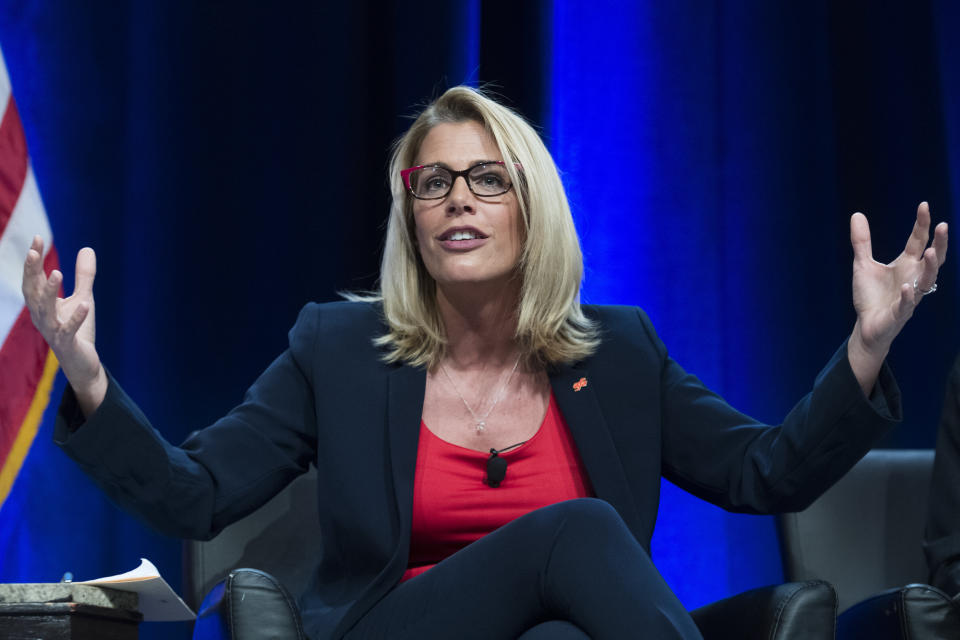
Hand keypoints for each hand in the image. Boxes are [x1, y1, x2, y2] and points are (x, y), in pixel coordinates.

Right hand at [21, 236, 105, 414]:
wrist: (82, 363)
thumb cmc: (78, 330)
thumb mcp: (83, 297)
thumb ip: (84, 276)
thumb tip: (87, 248)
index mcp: (42, 304)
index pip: (34, 278)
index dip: (34, 260)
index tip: (36, 238)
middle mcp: (42, 316)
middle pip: (33, 291)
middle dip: (31, 271)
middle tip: (32, 251)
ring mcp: (53, 331)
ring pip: (46, 310)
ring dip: (50, 291)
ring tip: (57, 273)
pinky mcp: (68, 344)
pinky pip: (69, 330)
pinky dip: (76, 317)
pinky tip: (85, 305)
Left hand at [848, 202, 947, 391]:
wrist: (866, 326)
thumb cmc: (870, 296)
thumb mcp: (863, 264)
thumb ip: (862, 241)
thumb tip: (856, 214)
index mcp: (906, 265)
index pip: (918, 241)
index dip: (922, 224)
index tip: (924, 205)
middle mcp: (913, 278)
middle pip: (933, 259)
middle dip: (939, 243)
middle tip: (943, 225)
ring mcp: (910, 296)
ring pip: (927, 281)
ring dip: (930, 267)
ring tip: (931, 252)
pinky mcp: (899, 313)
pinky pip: (907, 305)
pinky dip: (909, 296)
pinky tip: (908, 287)